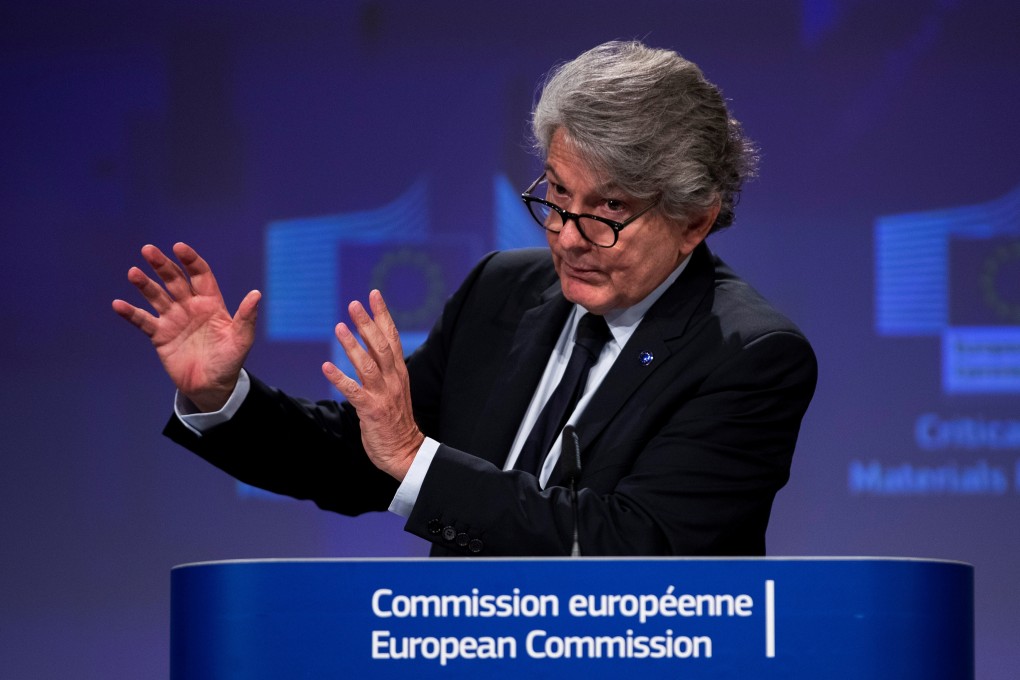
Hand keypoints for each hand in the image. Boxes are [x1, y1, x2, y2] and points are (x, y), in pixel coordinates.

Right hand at [112, 242, 259, 411]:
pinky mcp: (160, 335)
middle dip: (162, 265)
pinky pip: (143, 321)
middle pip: (175, 280)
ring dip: (145, 284)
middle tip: (148, 250)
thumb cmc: (229, 361)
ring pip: (157, 296)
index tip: (179, 247)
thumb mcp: (241, 339)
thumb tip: (256, 294)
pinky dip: (131, 313)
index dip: (190, 260)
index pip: (200, 275)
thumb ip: (246, 317)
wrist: (211, 386)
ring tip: (133, 273)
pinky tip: (118, 304)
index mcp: (211, 303)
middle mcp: (190, 306)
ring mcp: (174, 319)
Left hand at [322, 290, 423, 480]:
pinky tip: (326, 367)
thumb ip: (384, 368)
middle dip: (367, 324)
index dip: (382, 315)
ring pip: (368, 365)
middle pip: (381, 346)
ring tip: (338, 327)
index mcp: (399, 372)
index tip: (373, 294)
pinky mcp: (371, 411)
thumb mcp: (394, 389)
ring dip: (352, 345)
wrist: (406, 452)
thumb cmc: (396, 421)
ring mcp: (383, 395)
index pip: (392, 337)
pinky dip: (340, 378)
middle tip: (354, 304)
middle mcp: (393, 379)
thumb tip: (370, 345)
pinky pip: (353, 392)